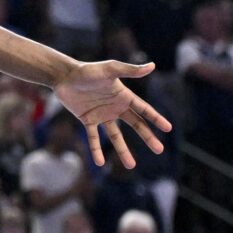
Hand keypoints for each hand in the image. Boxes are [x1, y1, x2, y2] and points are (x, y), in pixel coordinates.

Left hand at [55, 60, 170, 168]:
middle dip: (148, 137)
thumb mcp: (110, 69)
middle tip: (159, 150)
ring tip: (131, 166)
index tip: (168, 129)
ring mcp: (102, 115)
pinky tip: (100, 163)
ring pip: (116, 136)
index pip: (144, 110)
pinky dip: (96, 150)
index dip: (156, 119)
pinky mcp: (88, 120)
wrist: (64, 76)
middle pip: (135, 125)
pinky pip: (94, 138)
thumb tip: (152, 66)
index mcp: (123, 96)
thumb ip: (130, 70)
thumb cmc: (87, 70)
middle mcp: (115, 107)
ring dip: (123, 151)